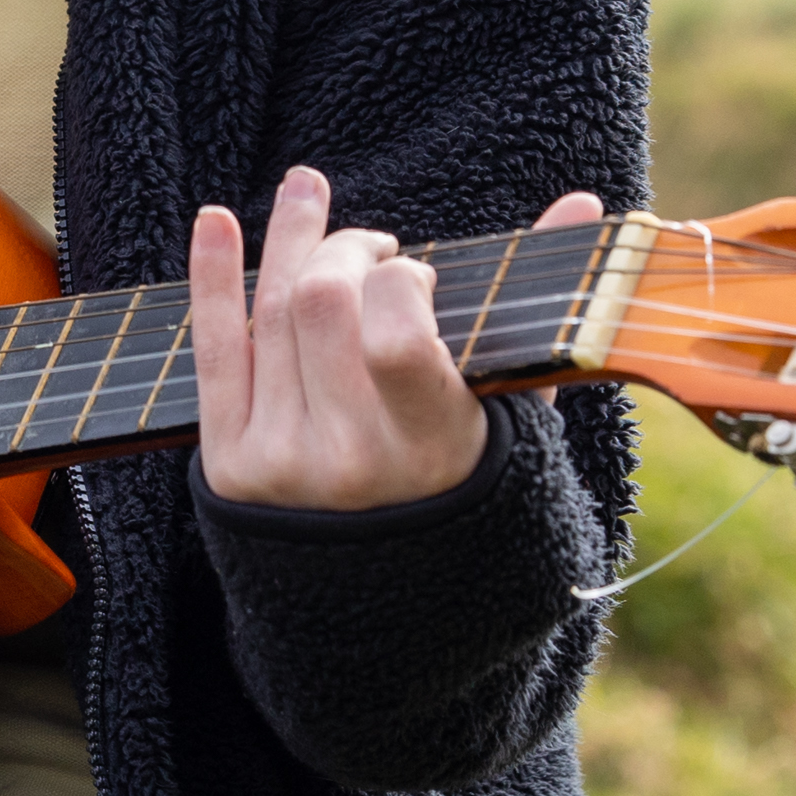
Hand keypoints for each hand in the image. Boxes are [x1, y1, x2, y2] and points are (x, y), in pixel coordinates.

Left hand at [190, 167, 608, 510]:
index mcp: (432, 447)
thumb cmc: (461, 478)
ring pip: (270, 313)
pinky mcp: (229, 461)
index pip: (397, 339)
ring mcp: (282, 460)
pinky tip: (218, 220)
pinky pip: (213, 350)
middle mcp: (351, 459)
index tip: (415, 274)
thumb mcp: (508, 408)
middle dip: (346, 250)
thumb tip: (582, 202)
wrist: (382, 602)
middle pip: (321, 306)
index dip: (402, 281)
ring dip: (289, 239)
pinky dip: (213, 277)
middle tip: (372, 247)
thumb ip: (541, 308)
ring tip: (307, 193)